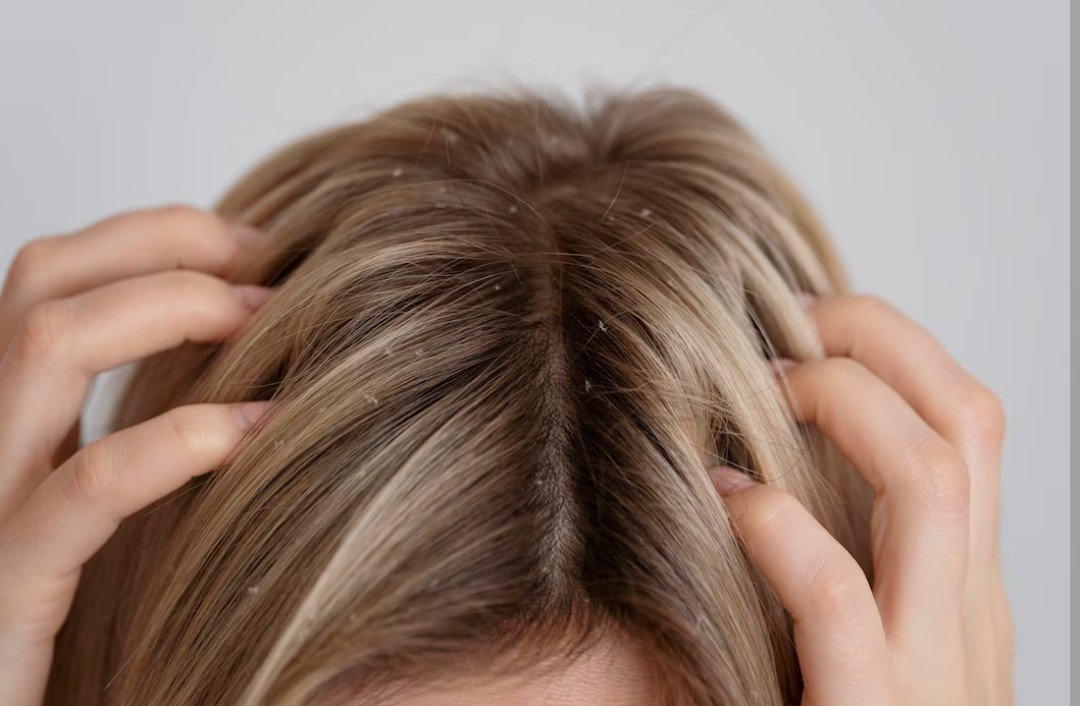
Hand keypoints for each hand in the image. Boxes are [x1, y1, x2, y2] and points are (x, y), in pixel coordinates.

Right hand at [0, 205, 272, 704]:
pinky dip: (181, 440)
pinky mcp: (9, 580)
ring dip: (173, 308)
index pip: (55, 277)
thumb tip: (251, 355)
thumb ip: (142, 428)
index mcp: (10, 417)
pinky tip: (257, 431)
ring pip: (46, 345)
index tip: (254, 248)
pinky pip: (91, 483)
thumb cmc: (73, 614)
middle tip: (269, 270)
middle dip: (167, 247)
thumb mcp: (100, 500)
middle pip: (44, 281)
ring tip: (266, 321)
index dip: (155, 237)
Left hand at [711, 295, 1011, 704]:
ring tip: (757, 391)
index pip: (969, 421)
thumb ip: (843, 552)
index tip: (802, 321)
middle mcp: (969, 612)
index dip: (893, 344)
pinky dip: (777, 526)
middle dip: (872, 342)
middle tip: (775, 330)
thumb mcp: (858, 634)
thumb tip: (762, 449)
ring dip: (838, 407)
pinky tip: (722, 501)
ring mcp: (934, 669)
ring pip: (928, 481)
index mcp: (962, 588)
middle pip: (967, 420)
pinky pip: (841, 597)